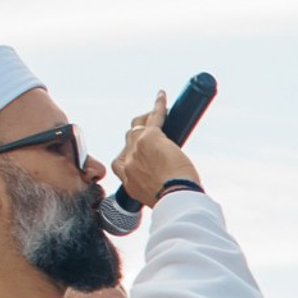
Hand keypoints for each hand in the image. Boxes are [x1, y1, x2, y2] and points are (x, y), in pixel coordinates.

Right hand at [111, 93, 201, 209]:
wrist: (175, 200)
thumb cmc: (172, 201)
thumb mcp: (154, 195)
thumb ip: (153, 186)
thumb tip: (168, 182)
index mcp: (125, 177)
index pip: (122, 156)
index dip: (132, 149)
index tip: (142, 150)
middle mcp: (127, 161)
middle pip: (129, 137)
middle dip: (140, 132)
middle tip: (157, 132)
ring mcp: (136, 148)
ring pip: (139, 124)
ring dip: (149, 118)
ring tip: (162, 114)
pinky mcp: (151, 138)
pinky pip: (155, 117)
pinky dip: (159, 105)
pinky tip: (162, 96)